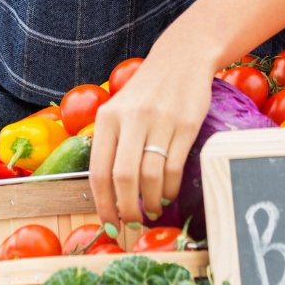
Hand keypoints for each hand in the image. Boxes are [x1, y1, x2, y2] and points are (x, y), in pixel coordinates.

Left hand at [89, 54, 214, 230]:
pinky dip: (170, 188)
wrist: (181, 59)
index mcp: (107, 118)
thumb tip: (108, 193)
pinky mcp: (186, 124)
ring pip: (150, 176)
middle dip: (126, 210)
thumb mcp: (118, 110)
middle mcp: (131, 119)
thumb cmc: (146, 92)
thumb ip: (110, 143)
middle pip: (123, 178)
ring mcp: (160, 121)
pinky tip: (167, 194)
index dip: (102, 204)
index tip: (109, 224)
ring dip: (150, 202)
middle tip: (132, 225)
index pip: (99, 171)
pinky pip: (174, 166)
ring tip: (151, 211)